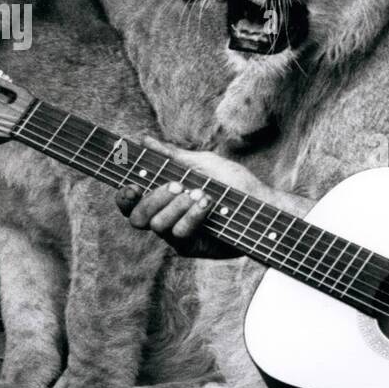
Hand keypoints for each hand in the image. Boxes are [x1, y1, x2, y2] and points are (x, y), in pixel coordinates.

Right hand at [115, 136, 265, 259]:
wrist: (264, 207)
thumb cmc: (235, 184)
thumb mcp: (203, 164)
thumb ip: (173, 156)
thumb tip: (143, 139)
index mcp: (164, 197)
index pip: (132, 201)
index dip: (124, 196)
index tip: (131, 185)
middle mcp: (166, 218)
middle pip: (137, 217)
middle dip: (152, 198)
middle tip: (175, 185)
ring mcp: (177, 235)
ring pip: (157, 225)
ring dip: (176, 206)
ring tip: (200, 193)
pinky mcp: (192, 248)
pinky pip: (179, 235)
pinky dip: (191, 216)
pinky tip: (206, 203)